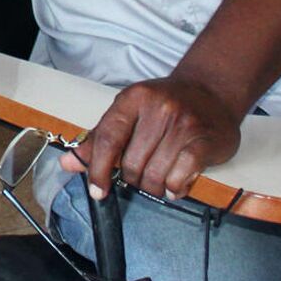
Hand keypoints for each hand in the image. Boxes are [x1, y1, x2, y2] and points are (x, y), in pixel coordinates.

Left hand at [61, 76, 242, 201]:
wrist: (211, 90)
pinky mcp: (205, 140)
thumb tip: (69, 164)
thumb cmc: (165, 104)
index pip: (107, 139)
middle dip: (132, 179)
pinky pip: (181, 176)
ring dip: (154, 187)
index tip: (97, 190)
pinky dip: (175, 188)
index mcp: (133, 99)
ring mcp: (183, 123)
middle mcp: (158, 108)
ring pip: (155, 174)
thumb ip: (99, 139)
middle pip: (132, 163)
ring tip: (159, 181)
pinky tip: (175, 187)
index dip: (98, 169)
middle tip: (140, 177)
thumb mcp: (129, 112)